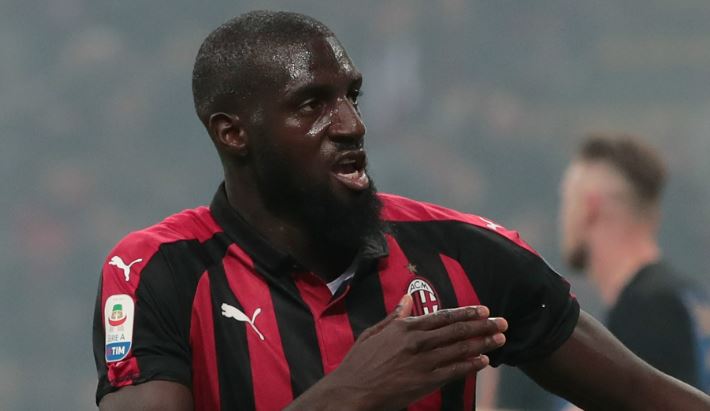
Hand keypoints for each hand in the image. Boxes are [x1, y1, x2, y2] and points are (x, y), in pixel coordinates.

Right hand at [310, 294, 507, 410]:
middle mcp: (418, 342)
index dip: (466, 312)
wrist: (352, 390)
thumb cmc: (359, 362)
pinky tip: (483, 360)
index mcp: (406, 328)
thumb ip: (394, 316)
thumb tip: (407, 298)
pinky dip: (470, 364)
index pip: (443, 316)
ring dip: (483, 342)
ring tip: (500, 338)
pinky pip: (454, 371)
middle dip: (482, 325)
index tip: (482, 310)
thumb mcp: (373, 332)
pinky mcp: (426, 381)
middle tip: (501, 322)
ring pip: (460, 349)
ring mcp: (424, 362)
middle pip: (457, 330)